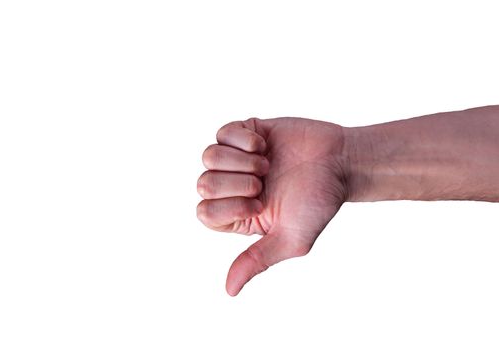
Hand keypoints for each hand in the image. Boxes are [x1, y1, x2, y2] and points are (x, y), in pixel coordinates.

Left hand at [197, 117, 347, 295]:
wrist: (340, 163)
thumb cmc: (318, 203)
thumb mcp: (291, 239)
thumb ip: (257, 260)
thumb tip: (230, 290)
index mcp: (237, 214)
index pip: (205, 212)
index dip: (231, 206)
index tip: (262, 203)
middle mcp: (232, 187)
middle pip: (203, 183)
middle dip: (237, 183)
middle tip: (264, 182)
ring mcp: (237, 158)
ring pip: (209, 156)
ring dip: (242, 161)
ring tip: (266, 164)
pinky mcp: (246, 132)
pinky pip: (223, 132)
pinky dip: (244, 139)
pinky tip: (265, 146)